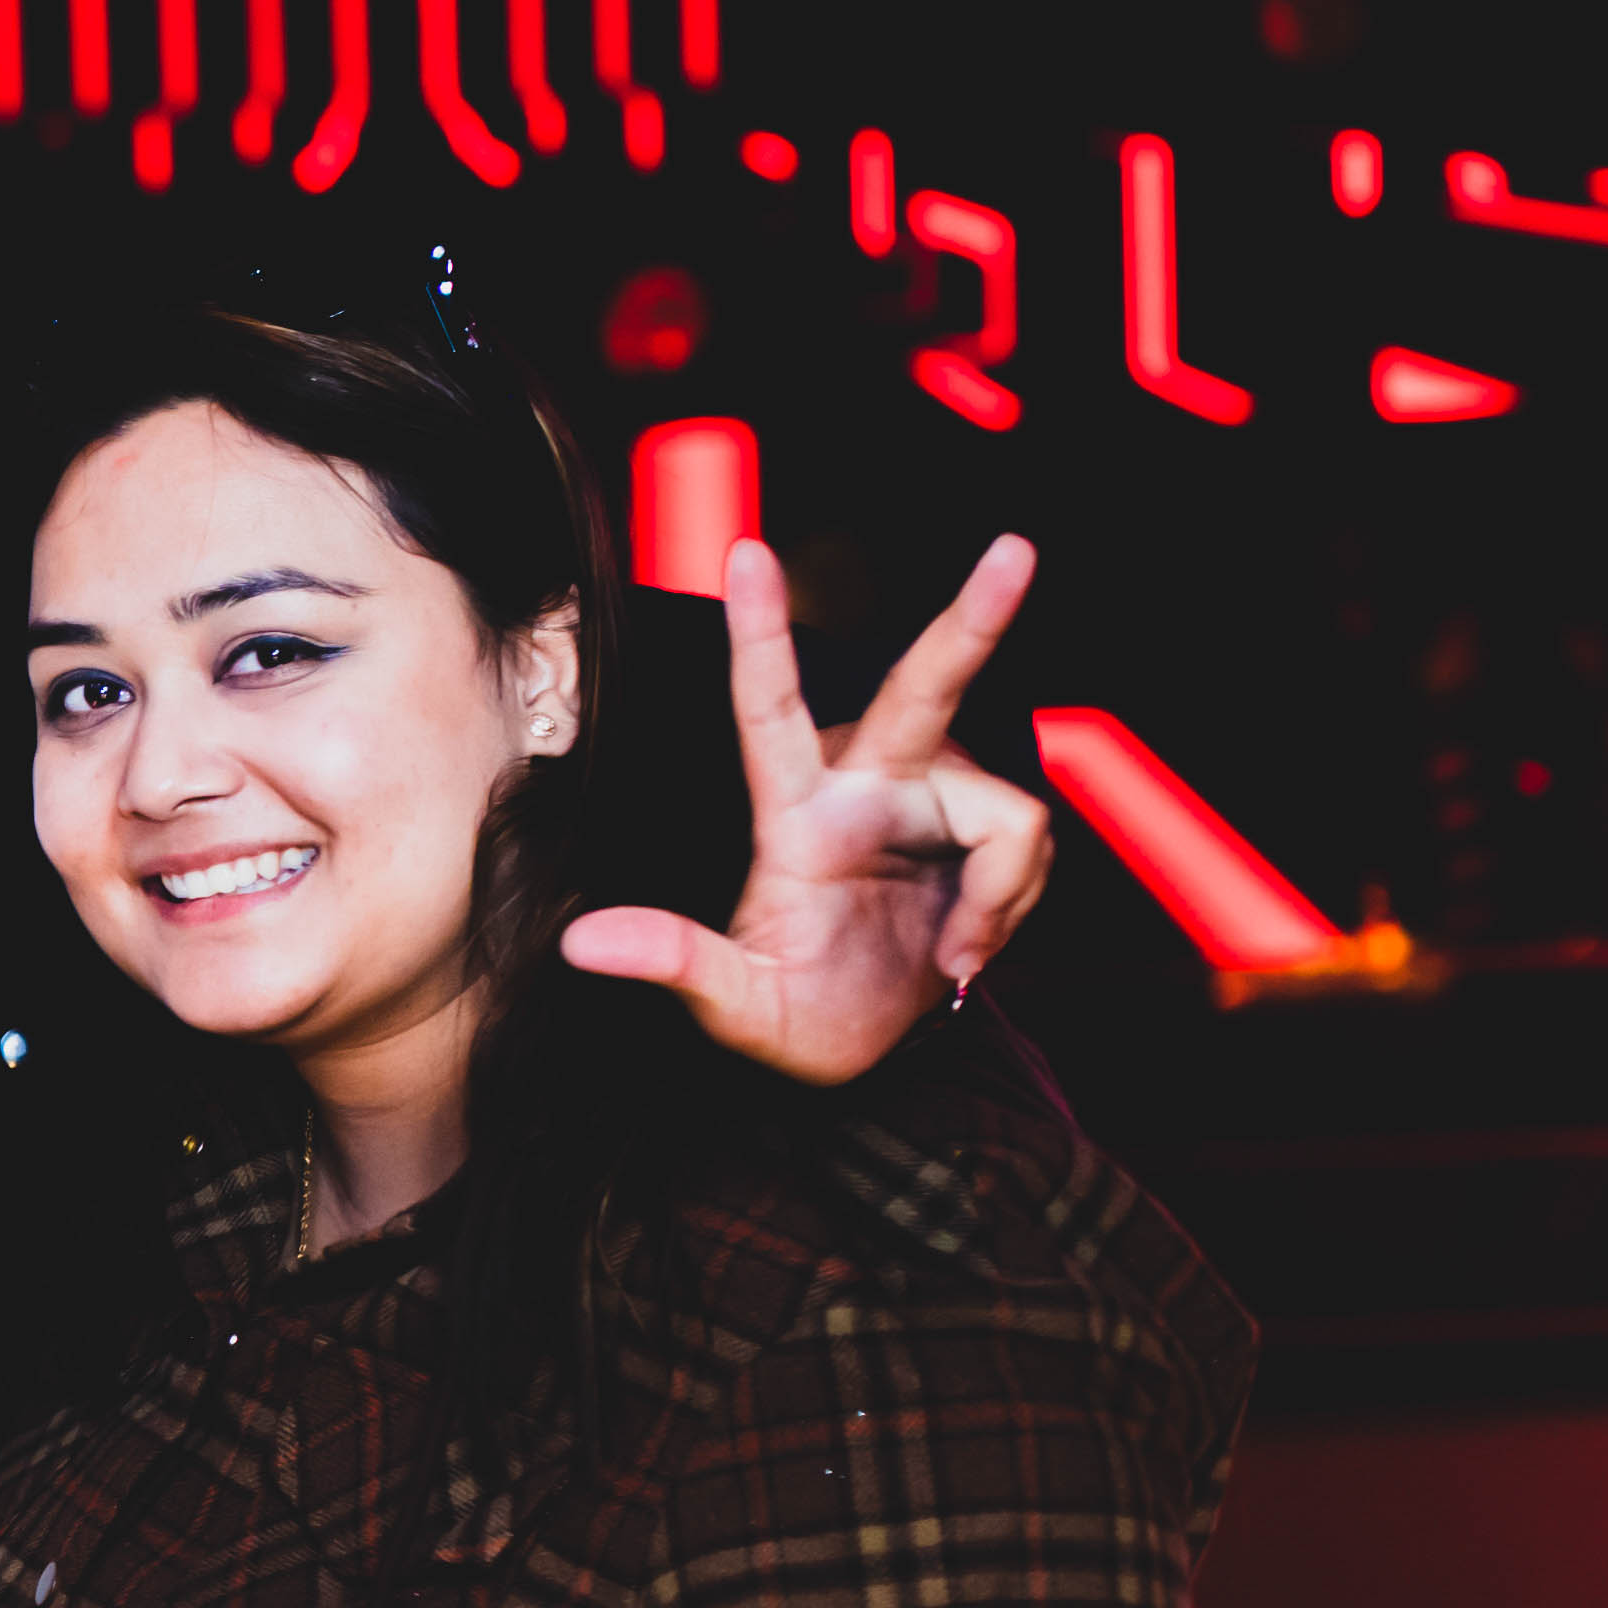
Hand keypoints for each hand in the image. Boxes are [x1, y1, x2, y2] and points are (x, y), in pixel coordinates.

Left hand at [558, 533, 1055, 1082]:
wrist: (876, 1060)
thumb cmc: (799, 1024)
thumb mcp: (736, 1005)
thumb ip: (674, 964)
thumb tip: (579, 943)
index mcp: (794, 815)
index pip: (768, 709)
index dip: (762, 635)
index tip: (747, 553)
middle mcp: (868, 792)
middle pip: (922, 693)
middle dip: (972, 619)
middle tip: (1015, 547)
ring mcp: (934, 807)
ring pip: (1006, 817)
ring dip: (994, 898)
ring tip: (948, 956)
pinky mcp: (987, 835)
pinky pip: (1027, 849)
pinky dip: (1009, 908)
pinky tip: (968, 946)